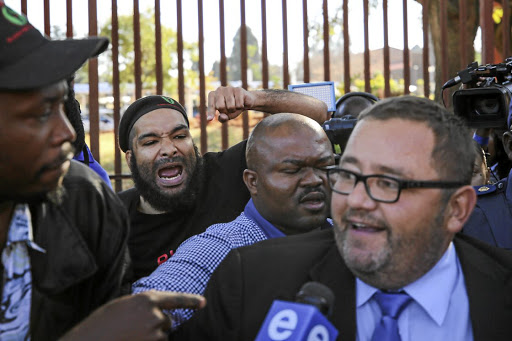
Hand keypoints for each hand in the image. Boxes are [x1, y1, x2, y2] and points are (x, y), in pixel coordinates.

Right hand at [60, 290, 205, 340]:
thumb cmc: (102, 324)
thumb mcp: (122, 305)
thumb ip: (142, 305)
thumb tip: (159, 309)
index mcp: (146, 299)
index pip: (175, 299)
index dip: (191, 301)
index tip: (203, 302)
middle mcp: (154, 315)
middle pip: (167, 321)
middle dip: (157, 325)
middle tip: (135, 329)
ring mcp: (154, 333)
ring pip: (162, 336)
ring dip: (151, 337)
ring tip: (129, 336)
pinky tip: (131, 340)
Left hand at [207, 86, 255, 121]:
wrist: (245, 102)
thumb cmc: (232, 108)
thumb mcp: (226, 116)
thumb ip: (222, 118)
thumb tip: (222, 117)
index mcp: (213, 95)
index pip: (211, 105)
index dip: (211, 112)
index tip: (210, 119)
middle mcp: (219, 89)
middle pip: (220, 107)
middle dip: (226, 112)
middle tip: (229, 109)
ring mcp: (229, 88)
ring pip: (230, 107)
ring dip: (234, 110)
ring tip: (235, 106)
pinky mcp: (238, 90)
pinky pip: (239, 105)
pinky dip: (241, 107)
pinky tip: (241, 103)